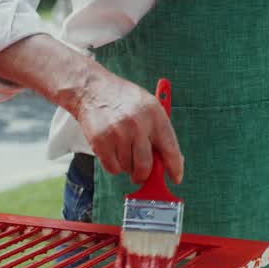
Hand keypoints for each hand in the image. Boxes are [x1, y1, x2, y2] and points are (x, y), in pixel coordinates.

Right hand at [70, 69, 183, 185]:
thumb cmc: (124, 100)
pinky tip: (111, 151)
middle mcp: (138, 124)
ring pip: (127, 168)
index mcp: (154, 114)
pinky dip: (113, 166)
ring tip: (122, 148)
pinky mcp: (101, 141)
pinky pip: (112, 168)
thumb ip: (159, 132)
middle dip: (144, 175)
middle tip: (141, 175)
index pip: (170, 148)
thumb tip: (169, 162)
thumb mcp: (148, 106)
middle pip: (146, 165)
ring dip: (126, 165)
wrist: (92, 89)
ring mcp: (118, 133)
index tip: (175, 178)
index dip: (174, 167)